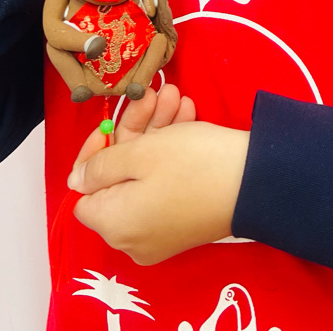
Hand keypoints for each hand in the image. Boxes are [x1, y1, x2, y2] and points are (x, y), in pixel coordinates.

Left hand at [68, 85, 249, 264]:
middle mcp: (133, 237)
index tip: (111, 121)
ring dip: (157, 132)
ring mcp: (161, 232)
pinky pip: (164, 185)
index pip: (84, 190)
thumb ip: (100, 166)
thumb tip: (76, 180)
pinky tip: (187, 116)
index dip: (94, 152)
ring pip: (145, 175)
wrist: (256, 182)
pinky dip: (171, 152)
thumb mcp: (139, 153)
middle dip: (136, 130)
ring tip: (176, 96)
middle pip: (119, 177)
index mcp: (115, 224)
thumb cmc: (194, 165)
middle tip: (153, 95)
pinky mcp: (184, 222)